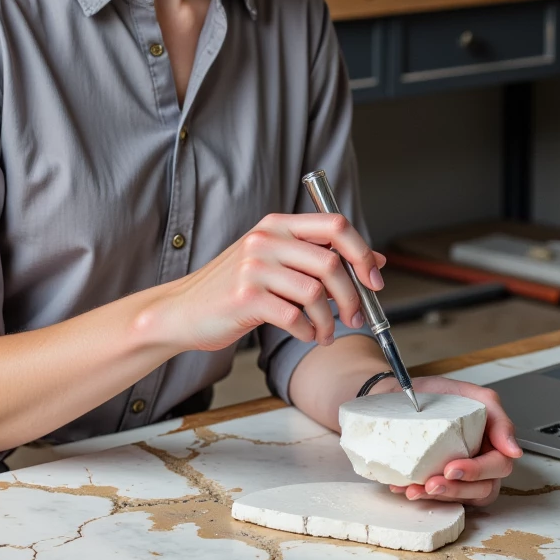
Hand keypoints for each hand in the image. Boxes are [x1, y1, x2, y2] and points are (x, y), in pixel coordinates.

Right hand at [140, 212, 385, 354]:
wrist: (183, 311)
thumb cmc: (232, 289)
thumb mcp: (276, 263)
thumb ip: (320, 258)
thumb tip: (376, 262)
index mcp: (277, 225)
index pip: (335, 225)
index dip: (362, 253)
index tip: (374, 281)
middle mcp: (266, 239)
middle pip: (331, 263)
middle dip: (353, 297)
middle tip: (356, 317)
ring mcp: (254, 267)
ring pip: (316, 293)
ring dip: (329, 321)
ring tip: (324, 333)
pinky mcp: (246, 297)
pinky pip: (295, 317)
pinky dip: (308, 331)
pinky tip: (304, 335)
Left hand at [377, 375, 522, 507]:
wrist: (398, 395)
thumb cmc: (437, 395)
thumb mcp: (469, 394)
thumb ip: (497, 417)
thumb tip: (514, 450)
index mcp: (491, 444)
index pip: (499, 466)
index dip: (478, 471)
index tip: (452, 468)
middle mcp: (479, 463)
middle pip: (482, 490)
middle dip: (456, 490)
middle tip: (433, 483)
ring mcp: (460, 476)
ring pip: (461, 498)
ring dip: (438, 497)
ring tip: (416, 490)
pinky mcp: (438, 481)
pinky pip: (435, 498)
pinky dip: (419, 495)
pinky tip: (404, 488)